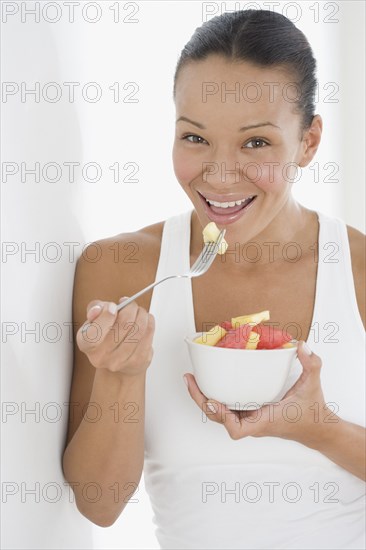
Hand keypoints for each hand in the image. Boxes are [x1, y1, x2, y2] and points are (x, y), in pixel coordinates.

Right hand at [76, 297, 154, 376]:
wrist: (117, 360)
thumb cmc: (105, 335)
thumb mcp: (94, 319)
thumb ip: (94, 309)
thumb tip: (98, 309)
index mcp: (86, 344)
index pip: (95, 331)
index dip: (106, 315)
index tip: (113, 307)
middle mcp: (101, 356)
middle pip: (124, 324)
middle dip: (130, 308)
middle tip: (130, 304)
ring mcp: (121, 361)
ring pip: (139, 329)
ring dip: (142, 314)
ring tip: (139, 311)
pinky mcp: (138, 361)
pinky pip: (149, 334)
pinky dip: (149, 322)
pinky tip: (145, 320)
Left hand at [184, 341, 337, 447]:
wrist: (317, 429)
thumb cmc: (312, 413)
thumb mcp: (313, 385)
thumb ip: (312, 364)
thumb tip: (301, 345)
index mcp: (264, 421)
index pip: (237, 430)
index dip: (224, 418)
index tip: (217, 401)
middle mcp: (253, 423)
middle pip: (219, 419)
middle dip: (202, 401)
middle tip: (191, 380)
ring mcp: (249, 420)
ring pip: (220, 414)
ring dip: (205, 399)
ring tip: (193, 379)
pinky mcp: (249, 415)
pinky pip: (227, 408)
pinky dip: (216, 397)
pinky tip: (210, 382)